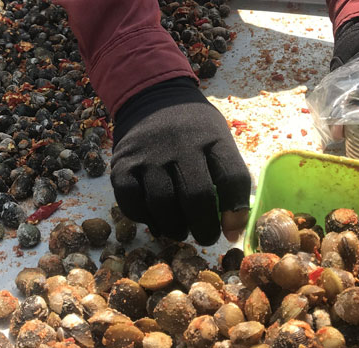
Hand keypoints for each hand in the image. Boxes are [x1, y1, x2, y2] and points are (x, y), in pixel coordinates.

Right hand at [111, 77, 250, 245]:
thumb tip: (232, 227)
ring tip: (181, 231)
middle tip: (205, 238)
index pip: (232, 178)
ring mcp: (148, 155)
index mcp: (212, 139)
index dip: (236, 211)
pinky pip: (131, 202)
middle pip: (196, 197)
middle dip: (204, 228)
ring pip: (162, 203)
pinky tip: (156, 220)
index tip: (232, 231)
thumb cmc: (193, 129)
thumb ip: (226, 175)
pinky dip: (145, 218)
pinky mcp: (122, 165)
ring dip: (175, 228)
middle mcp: (180, 144)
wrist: (151, 97)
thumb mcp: (217, 138)